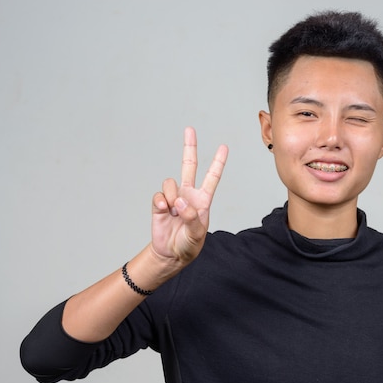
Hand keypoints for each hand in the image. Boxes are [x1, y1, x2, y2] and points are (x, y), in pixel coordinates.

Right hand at [150, 127, 227, 266]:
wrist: (171, 253)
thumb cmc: (189, 245)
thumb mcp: (196, 234)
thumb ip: (191, 218)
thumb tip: (180, 202)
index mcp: (203, 199)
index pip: (212, 177)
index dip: (218, 162)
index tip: (224, 147)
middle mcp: (188, 194)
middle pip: (189, 165)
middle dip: (189, 147)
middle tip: (189, 129)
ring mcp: (174, 198)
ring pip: (170, 182)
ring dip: (171, 196)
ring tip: (174, 211)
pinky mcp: (160, 204)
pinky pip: (159, 195)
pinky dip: (161, 203)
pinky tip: (165, 212)